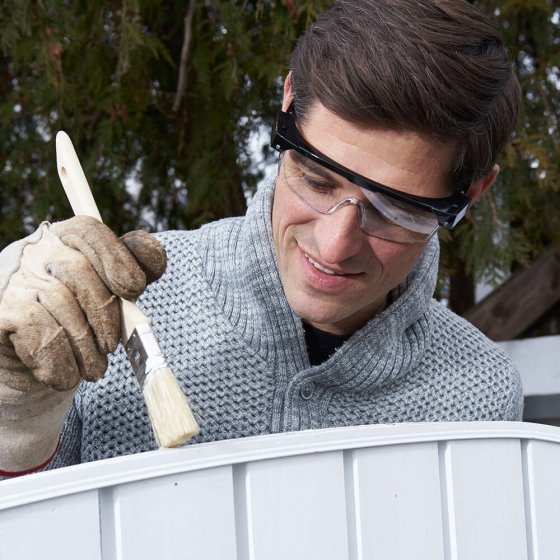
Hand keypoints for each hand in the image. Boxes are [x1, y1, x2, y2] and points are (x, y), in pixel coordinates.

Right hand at [0, 217, 165, 473]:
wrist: (26, 365)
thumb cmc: (75, 323)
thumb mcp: (107, 294)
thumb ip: (132, 271)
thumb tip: (154, 256)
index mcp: (64, 240)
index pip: (89, 230)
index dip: (117, 256)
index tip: (135, 289)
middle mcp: (33, 252)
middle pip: (79, 269)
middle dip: (105, 313)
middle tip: (112, 346)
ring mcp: (12, 280)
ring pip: (61, 302)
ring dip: (85, 345)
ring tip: (95, 369)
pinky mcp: (0, 312)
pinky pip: (38, 331)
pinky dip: (61, 360)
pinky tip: (67, 377)